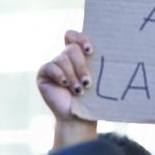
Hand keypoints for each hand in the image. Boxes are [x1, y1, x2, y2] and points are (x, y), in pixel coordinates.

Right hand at [36, 30, 97, 147]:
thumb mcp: (96, 78)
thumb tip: (110, 46)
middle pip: (71, 49)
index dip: (80, 39)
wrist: (79, 117)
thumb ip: (96, 62)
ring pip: (62, 59)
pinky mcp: (43, 73)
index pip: (73, 36)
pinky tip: (65, 85)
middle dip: (81, 66)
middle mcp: (65, 57)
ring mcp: (53, 64)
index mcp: (78, 54)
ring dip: (72, 76)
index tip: (90, 51)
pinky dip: (59, 75)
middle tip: (87, 83)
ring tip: (79, 91)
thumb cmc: (91, 98)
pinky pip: (50, 67)